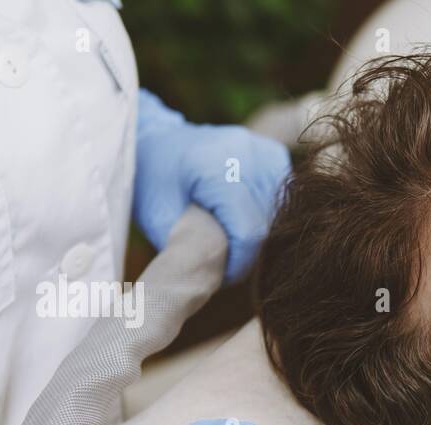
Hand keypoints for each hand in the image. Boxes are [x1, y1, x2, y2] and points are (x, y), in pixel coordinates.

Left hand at [133, 89, 290, 283]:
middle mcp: (246, 153)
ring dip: (256, 232)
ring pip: (277, 215)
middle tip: (219, 255)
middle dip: (246, 250)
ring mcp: (262, 151)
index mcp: (214, 168)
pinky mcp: (272, 154)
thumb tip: (216, 279)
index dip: (238, 265)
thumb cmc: (151, 182)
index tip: (220, 276)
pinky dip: (263, 214)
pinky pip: (279, 199)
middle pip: (265, 225)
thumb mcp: (158, 220)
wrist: (154, 140)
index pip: (248, 233)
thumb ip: (189, 249)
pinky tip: (240, 213)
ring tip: (227, 231)